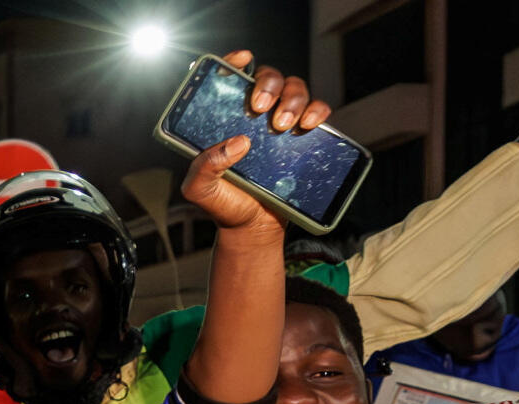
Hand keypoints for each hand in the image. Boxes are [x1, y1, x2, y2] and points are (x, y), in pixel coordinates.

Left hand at [179, 52, 330, 234]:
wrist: (254, 230)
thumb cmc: (224, 205)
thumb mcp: (201, 189)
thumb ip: (204, 166)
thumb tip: (237, 142)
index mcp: (226, 118)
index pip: (231, 78)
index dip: (236, 61)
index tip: (244, 59)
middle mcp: (254, 115)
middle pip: (268, 77)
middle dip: (268, 84)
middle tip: (260, 108)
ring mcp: (280, 124)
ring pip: (294, 88)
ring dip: (292, 98)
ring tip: (283, 126)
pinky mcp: (303, 138)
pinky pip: (318, 111)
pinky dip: (318, 110)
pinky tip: (311, 123)